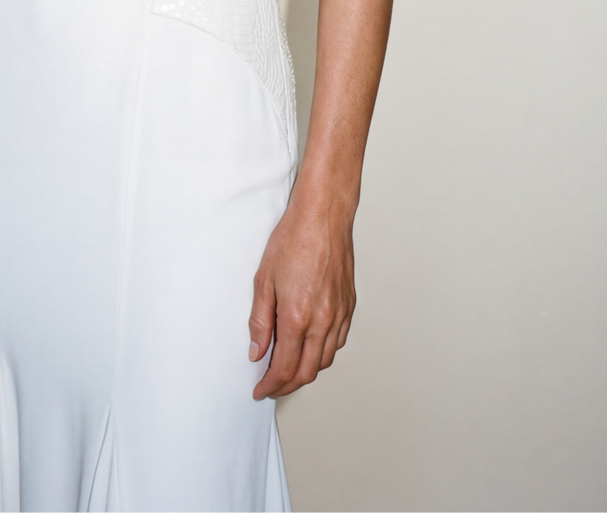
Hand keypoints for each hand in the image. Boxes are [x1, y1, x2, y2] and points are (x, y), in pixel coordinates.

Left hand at [248, 194, 355, 398]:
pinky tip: (310, 347)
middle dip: (287, 385)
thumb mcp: (263, 279)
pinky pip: (338, 341)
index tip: (260, 389)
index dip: (271, 385)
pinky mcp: (350, 305)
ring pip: (325, 360)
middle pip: (307, 372)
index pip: (285, 368)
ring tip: (288, 369)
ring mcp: (340, 314)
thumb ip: (260, 321)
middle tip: (271, 385)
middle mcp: (323, 321)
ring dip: (306, 371)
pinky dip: (323, 353)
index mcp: (298, 317)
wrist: (323, 216)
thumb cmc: (293, 240)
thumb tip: (257, 351)